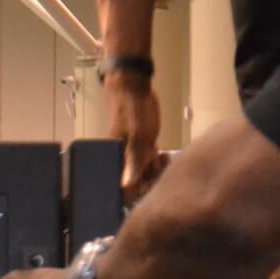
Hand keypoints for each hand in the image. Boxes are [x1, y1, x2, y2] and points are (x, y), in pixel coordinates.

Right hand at [106, 74, 161, 202]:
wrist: (133, 88)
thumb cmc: (133, 110)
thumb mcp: (138, 136)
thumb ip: (133, 162)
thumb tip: (126, 188)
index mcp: (117, 160)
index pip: (124, 188)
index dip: (137, 190)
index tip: (149, 182)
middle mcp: (123, 160)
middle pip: (136, 183)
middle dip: (150, 179)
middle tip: (158, 165)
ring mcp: (133, 154)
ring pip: (144, 173)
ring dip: (156, 170)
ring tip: (162, 158)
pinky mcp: (141, 146)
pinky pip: (148, 162)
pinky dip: (157, 162)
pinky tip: (162, 155)